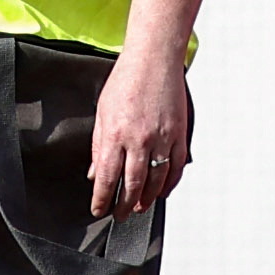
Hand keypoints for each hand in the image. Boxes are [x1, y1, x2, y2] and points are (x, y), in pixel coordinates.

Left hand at [87, 44, 202, 223]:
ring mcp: (162, 138)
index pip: (107, 178)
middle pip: (132, 185)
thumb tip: (96, 172)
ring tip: (139, 206)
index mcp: (116, 134)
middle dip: (124, 205)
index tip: (99, 209)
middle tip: (120, 215)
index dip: (102, 199)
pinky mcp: (179, 134)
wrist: (154, 60)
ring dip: (147, 198)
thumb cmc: (126, 81)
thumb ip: (99, 146)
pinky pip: (176, 167)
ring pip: (156, 181)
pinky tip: (162, 191)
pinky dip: (169, 184)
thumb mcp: (102, 113)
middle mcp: (139, 140)